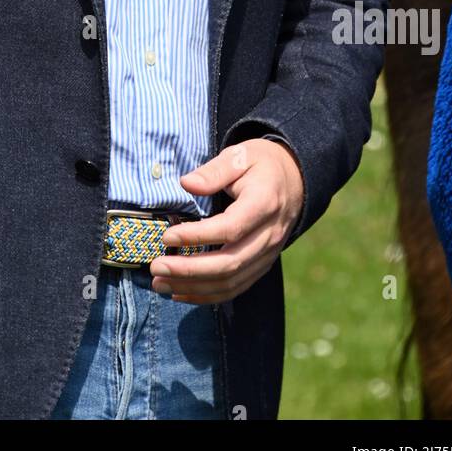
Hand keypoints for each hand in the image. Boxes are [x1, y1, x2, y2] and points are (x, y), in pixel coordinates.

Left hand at [149, 138, 305, 303]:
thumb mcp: (239, 155)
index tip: (167, 236)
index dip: (197, 236)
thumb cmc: (261, 164)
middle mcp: (269, 235)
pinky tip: (181, 293)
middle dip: (190, 270)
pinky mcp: (262, 265)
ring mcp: (268, 254)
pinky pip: (236, 288)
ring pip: (231, 281)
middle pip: (230, 263)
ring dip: (194, 287)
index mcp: (264, 203)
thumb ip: (214, 171)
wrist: (294, 180)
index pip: (230, 228)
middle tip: (156, 267)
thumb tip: (186, 183)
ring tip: (161, 284)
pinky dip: (208, 295)